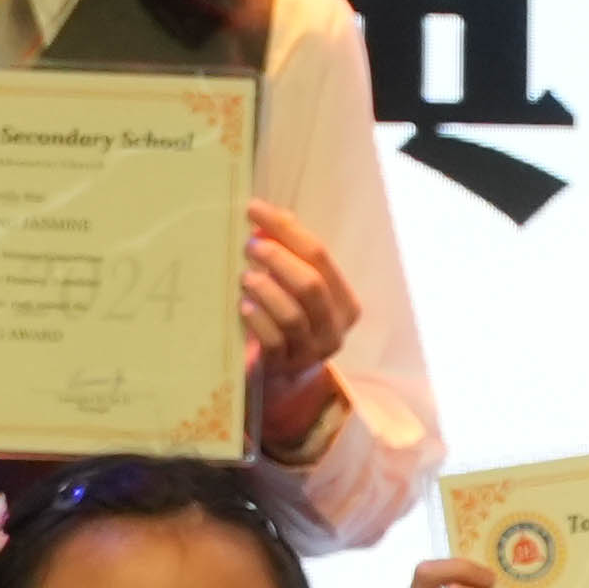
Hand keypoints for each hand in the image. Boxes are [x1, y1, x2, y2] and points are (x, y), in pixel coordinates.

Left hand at [240, 205, 359, 458]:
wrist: (283, 378)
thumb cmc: (288, 319)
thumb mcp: (295, 286)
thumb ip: (290, 251)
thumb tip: (270, 215)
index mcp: (344, 301)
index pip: (319, 255)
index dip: (285, 229)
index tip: (253, 209)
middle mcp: (335, 327)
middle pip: (310, 284)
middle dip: (277, 259)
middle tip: (250, 246)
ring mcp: (311, 351)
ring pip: (292, 314)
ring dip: (265, 290)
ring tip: (245, 277)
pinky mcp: (287, 367)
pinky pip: (273, 341)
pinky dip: (257, 320)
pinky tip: (244, 307)